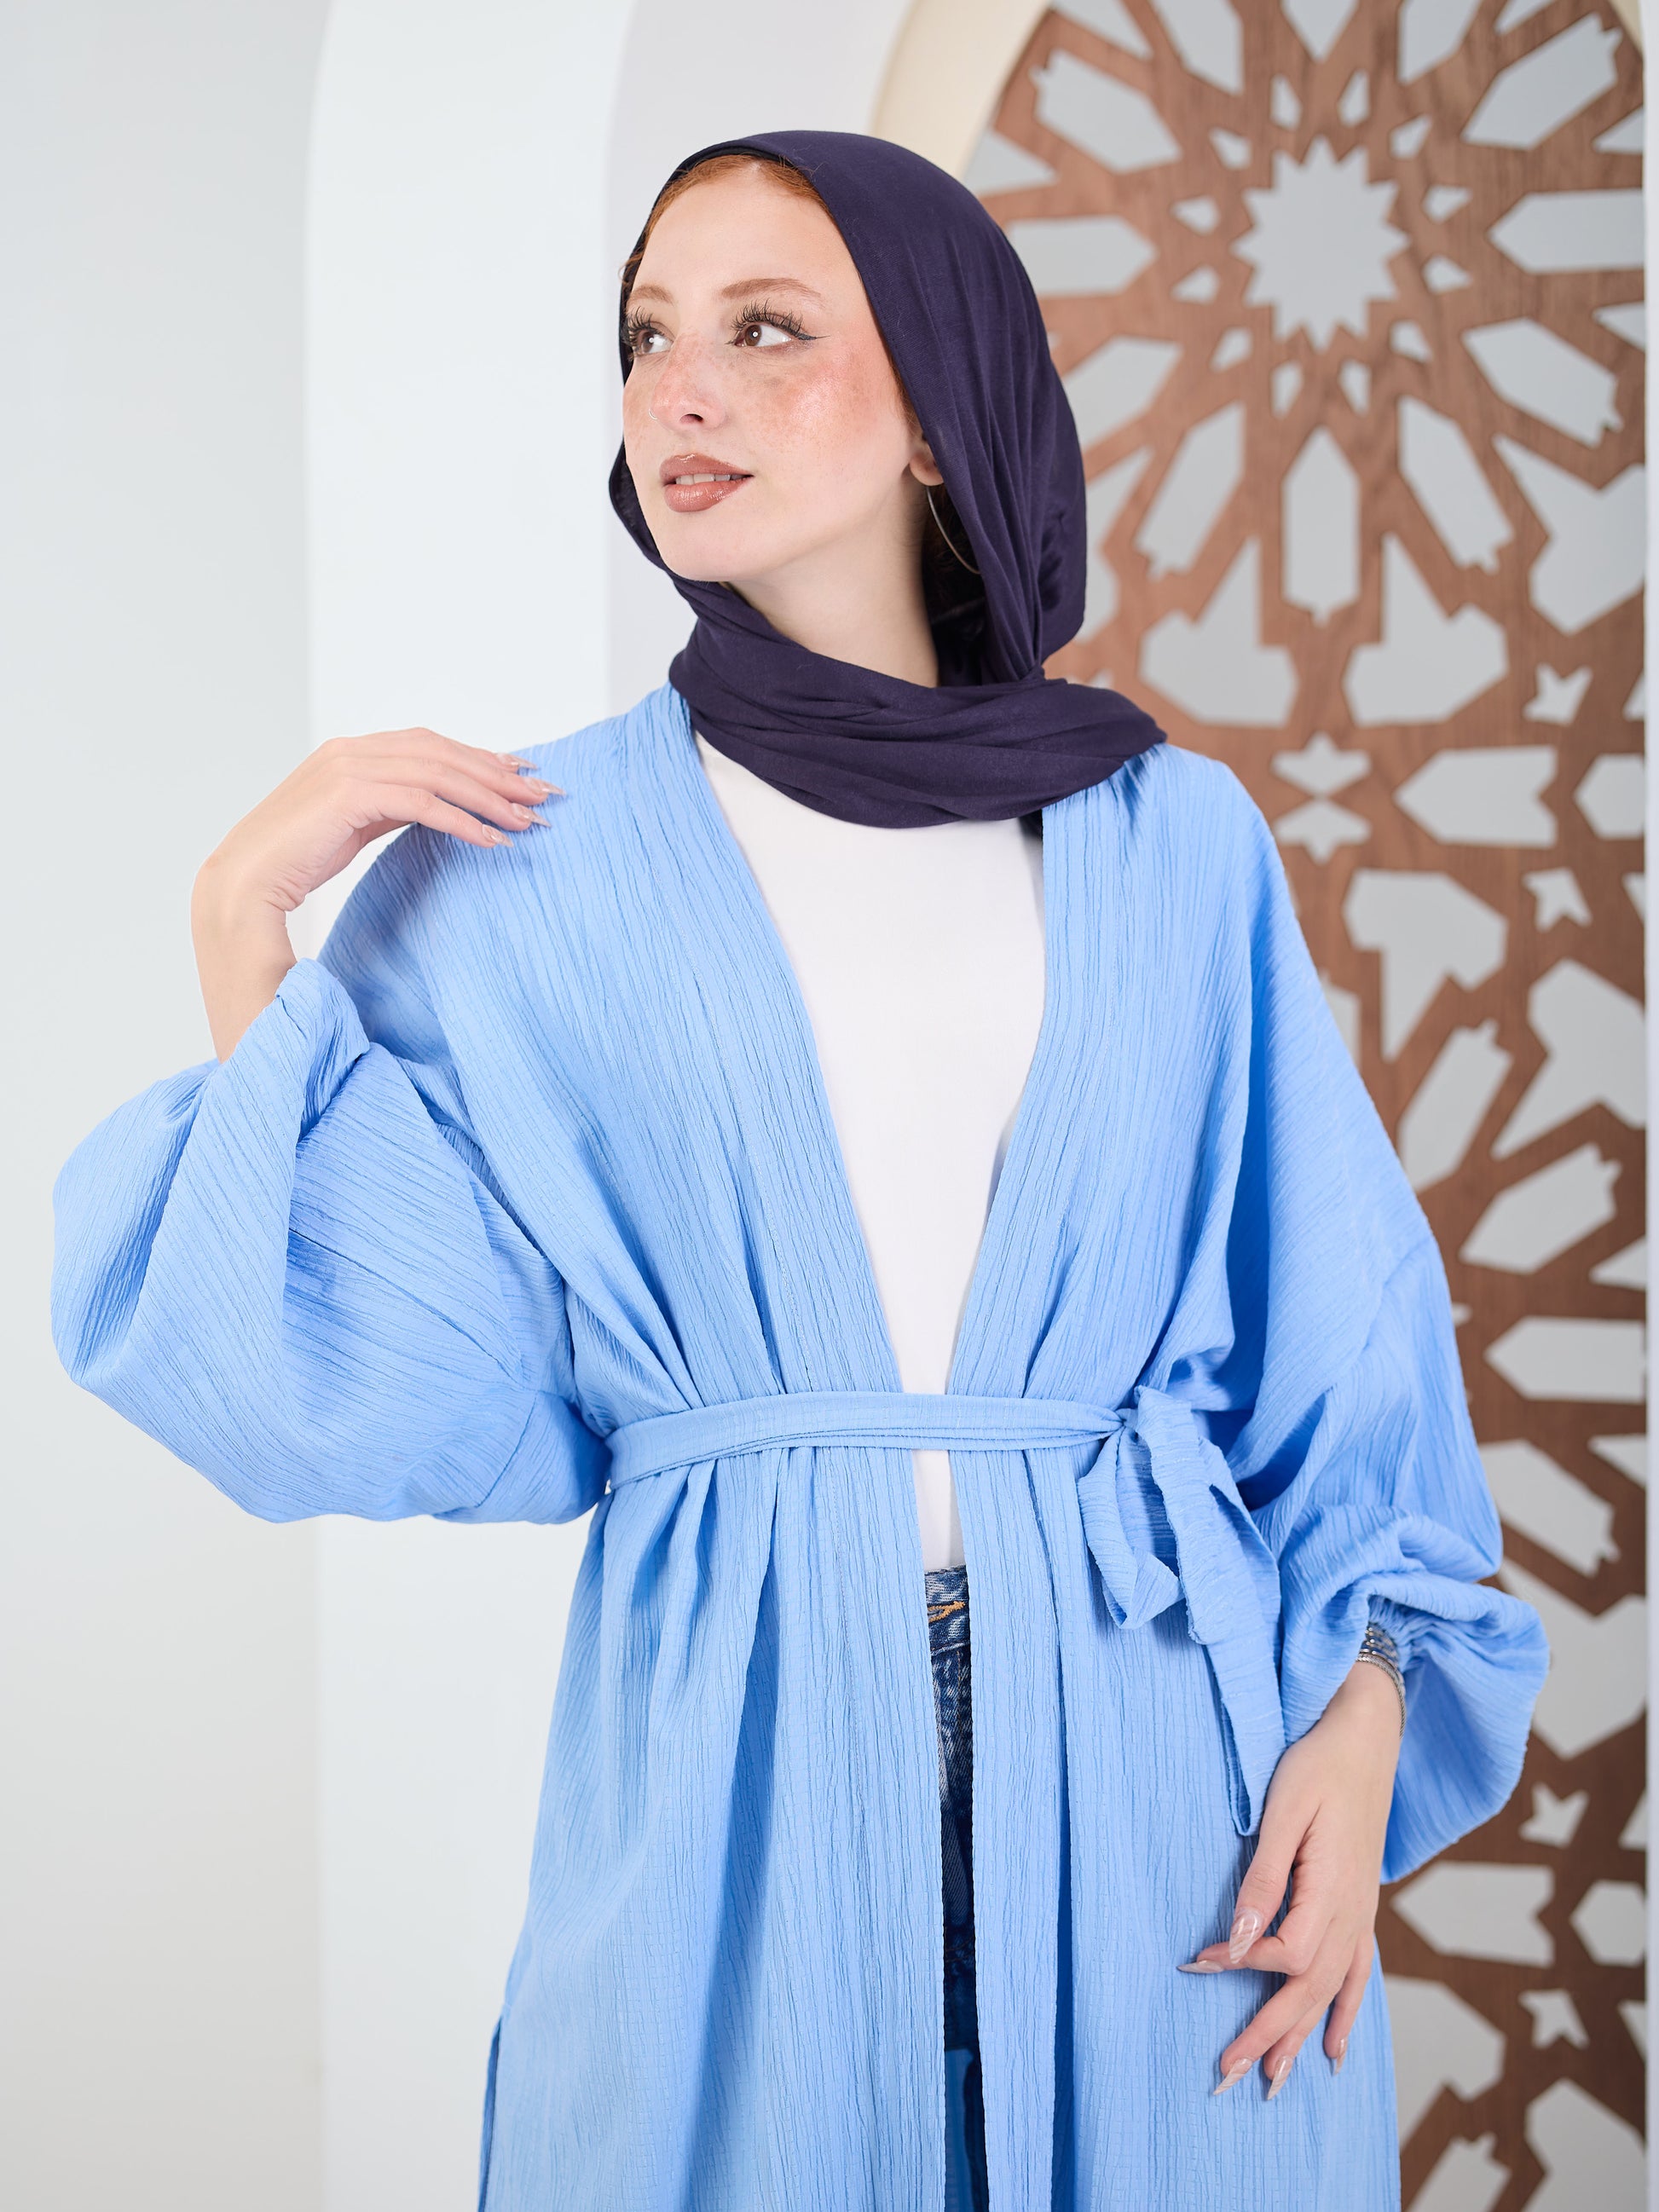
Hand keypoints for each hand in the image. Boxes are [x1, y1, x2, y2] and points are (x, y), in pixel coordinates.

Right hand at [191, 728, 559, 1061]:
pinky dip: (463, 820)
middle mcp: (353, 751)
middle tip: (544, 795)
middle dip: (498, 774)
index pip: (432, 745)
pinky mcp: (348, 795)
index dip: (481, 758)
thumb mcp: (356, 824)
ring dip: (490, 797)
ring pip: (439, 773)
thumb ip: (393, 805)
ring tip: (528, 820)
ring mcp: (349, 768)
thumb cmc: (296, 858)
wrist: (245, 881)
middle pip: (443, 753)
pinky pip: (423, 803)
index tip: (522, 777)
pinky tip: (491, 840)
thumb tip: (441, 807)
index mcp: (353, 751)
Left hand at [1182, 1660, 1401, 2099]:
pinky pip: (1358, 1975)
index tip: (1194, 1963)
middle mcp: (1354, 1913)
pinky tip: (1333, 2049)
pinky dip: (1345, 2015)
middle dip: (1268, 2036)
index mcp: (1332, 1890)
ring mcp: (1362, 1914)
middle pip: (1309, 1991)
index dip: (1240, 1966)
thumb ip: (1262, 1881)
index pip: (1286, 1954)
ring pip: (1333, 1993)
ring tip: (1274, 2082)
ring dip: (1301, 2038)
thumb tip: (1237, 1944)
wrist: (1367, 1737)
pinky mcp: (1362, 1908)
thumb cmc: (1319, 1764)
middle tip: (1225, 2075)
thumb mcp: (1283, 1812)